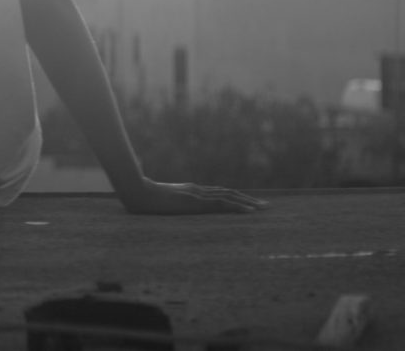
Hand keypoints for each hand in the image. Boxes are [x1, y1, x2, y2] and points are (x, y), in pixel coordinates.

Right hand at [118, 179, 268, 215]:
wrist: (138, 192)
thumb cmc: (144, 197)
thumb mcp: (159, 200)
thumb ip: (168, 200)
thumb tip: (168, 205)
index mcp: (192, 191)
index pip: (219, 193)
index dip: (235, 197)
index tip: (249, 202)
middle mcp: (198, 191)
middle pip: (228, 193)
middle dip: (248, 200)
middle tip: (265, 206)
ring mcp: (198, 195)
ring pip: (229, 197)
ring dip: (247, 203)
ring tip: (262, 209)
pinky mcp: (197, 202)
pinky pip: (221, 205)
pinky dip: (237, 207)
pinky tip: (249, 212)